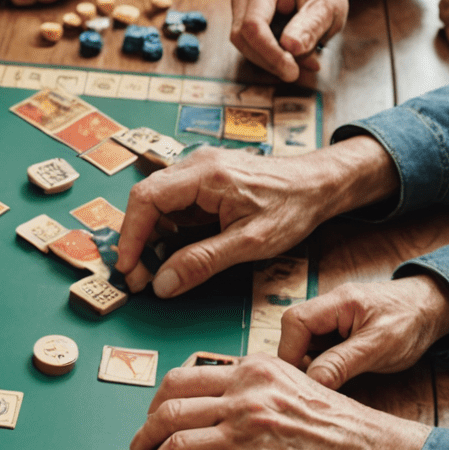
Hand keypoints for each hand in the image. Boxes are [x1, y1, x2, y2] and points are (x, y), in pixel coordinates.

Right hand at [116, 137, 399, 297]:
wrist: (319, 184)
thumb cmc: (293, 207)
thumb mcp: (250, 242)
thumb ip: (203, 261)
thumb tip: (163, 284)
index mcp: (205, 174)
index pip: (146, 199)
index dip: (130, 235)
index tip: (128, 268)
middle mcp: (195, 165)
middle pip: (145, 200)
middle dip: (137, 241)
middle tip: (139, 278)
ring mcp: (198, 171)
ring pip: (156, 204)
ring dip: (150, 238)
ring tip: (154, 272)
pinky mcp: (203, 182)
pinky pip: (173, 206)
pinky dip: (166, 232)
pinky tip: (173, 255)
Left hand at [129, 355, 430, 449]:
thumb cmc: (338, 425)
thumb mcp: (289, 385)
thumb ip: (249, 388)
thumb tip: (207, 406)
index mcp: (252, 371)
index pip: (182, 380)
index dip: (155, 405)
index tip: (150, 422)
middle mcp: (247, 398)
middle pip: (169, 413)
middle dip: (143, 439)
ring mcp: (252, 436)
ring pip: (177, 449)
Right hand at [230, 0, 363, 82]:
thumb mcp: (329, 5)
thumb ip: (311, 25)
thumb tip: (291, 48)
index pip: (254, 25)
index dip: (269, 53)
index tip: (291, 71)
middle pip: (242, 37)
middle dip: (268, 59)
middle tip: (295, 72)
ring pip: (243, 43)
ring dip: (269, 59)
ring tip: (300, 60)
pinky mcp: (241, 13)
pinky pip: (248, 42)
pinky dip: (269, 54)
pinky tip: (291, 54)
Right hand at [278, 274, 448, 388]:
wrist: (435, 307)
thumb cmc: (411, 322)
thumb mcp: (379, 347)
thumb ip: (342, 363)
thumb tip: (312, 382)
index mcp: (338, 301)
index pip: (294, 322)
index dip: (290, 352)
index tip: (302, 380)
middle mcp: (328, 305)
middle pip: (294, 332)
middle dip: (301, 360)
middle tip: (318, 383)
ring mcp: (332, 316)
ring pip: (305, 341)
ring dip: (313, 362)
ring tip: (335, 378)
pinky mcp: (337, 328)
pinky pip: (318, 346)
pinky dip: (323, 362)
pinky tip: (339, 373)